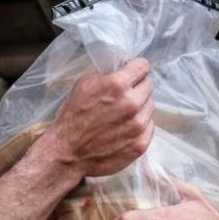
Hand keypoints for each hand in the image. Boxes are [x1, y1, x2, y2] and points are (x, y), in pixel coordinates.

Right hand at [46, 58, 153, 177]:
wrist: (68, 153)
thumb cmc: (72, 118)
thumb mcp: (83, 85)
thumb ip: (106, 75)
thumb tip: (121, 71)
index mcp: (117, 85)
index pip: (142, 66)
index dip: (136, 67)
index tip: (133, 72)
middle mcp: (131, 104)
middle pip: (149, 85)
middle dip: (138, 87)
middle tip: (125, 95)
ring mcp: (138, 125)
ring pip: (150, 106)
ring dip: (140, 107)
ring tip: (122, 114)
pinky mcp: (141, 143)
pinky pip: (149, 126)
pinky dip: (140, 125)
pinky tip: (124, 128)